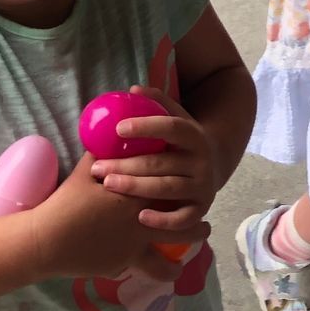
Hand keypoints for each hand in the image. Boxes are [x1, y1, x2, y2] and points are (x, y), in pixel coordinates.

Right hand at [28, 152, 199, 282]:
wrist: (47, 239)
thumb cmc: (66, 203)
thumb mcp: (86, 172)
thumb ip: (103, 156)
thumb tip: (107, 137)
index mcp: (137, 194)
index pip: (171, 188)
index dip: (187, 187)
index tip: (195, 186)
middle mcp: (142, 221)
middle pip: (183, 224)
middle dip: (198, 228)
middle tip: (205, 226)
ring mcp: (134, 246)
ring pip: (169, 255)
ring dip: (182, 254)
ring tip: (188, 256)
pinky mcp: (122, 265)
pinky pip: (145, 268)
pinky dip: (154, 269)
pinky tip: (159, 270)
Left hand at [88, 85, 221, 236]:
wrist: (212, 167)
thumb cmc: (180, 144)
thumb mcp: (176, 121)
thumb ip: (157, 104)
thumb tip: (133, 89)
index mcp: (194, 135)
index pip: (173, 127)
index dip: (147, 127)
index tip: (118, 128)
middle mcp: (202, 161)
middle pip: (162, 162)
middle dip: (127, 165)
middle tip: (97, 167)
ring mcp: (203, 186)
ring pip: (168, 188)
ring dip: (136, 187)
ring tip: (108, 184)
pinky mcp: (200, 210)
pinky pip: (182, 219)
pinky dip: (163, 220)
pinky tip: (140, 217)